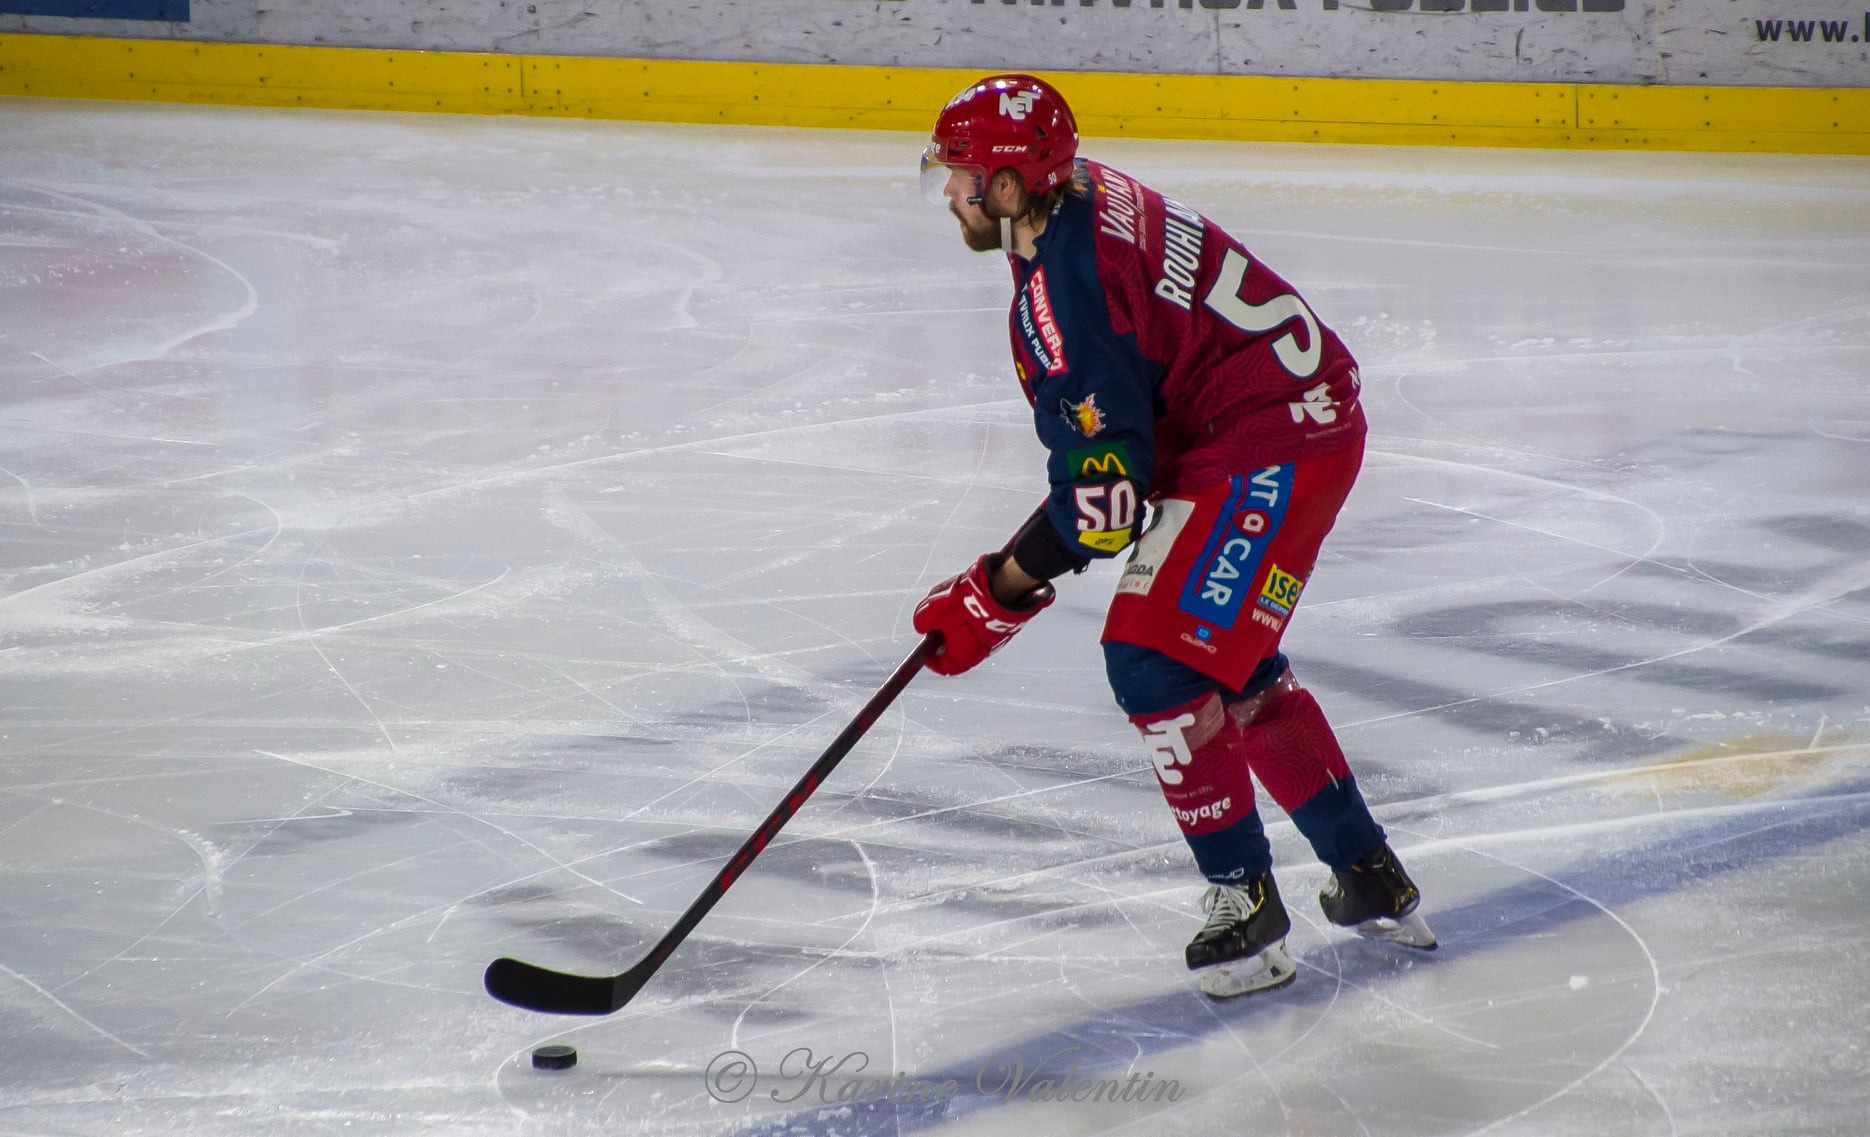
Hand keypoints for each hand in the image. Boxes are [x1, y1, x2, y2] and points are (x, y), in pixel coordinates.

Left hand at [913, 554, 1053, 675]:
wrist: (1006, 585)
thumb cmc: (971, 601)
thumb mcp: (937, 608)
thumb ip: (924, 619)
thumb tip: (921, 626)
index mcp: (963, 654)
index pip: (944, 666)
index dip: (931, 657)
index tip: (925, 644)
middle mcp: (981, 651)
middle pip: (956, 649)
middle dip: (944, 633)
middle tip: (939, 615)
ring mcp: (994, 639)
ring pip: (968, 635)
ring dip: (957, 620)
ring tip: (954, 599)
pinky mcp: (1003, 626)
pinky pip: (982, 625)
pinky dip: (973, 614)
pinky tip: (970, 597)